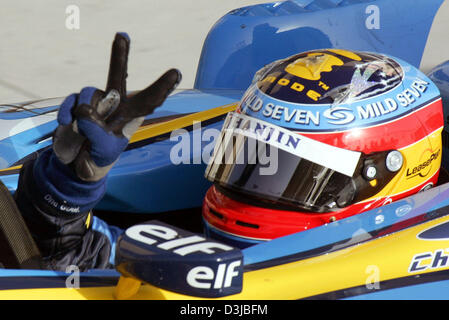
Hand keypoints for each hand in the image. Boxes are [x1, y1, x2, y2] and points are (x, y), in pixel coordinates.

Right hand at [53, 32, 180, 181]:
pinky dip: (67, 112)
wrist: (76, 164)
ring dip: (84, 114)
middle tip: (122, 34)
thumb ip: (96, 132)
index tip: (177, 73)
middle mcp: (115, 103)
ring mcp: (95, 102)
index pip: (149, 100)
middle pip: (118, 75)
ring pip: (90, 94)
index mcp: (131, 115)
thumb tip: (83, 109)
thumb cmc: (99, 156)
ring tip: (83, 133)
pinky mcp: (76, 103)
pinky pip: (72, 100)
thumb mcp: (103, 150)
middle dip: (120, 55)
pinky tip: (66, 122)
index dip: (162, 87)